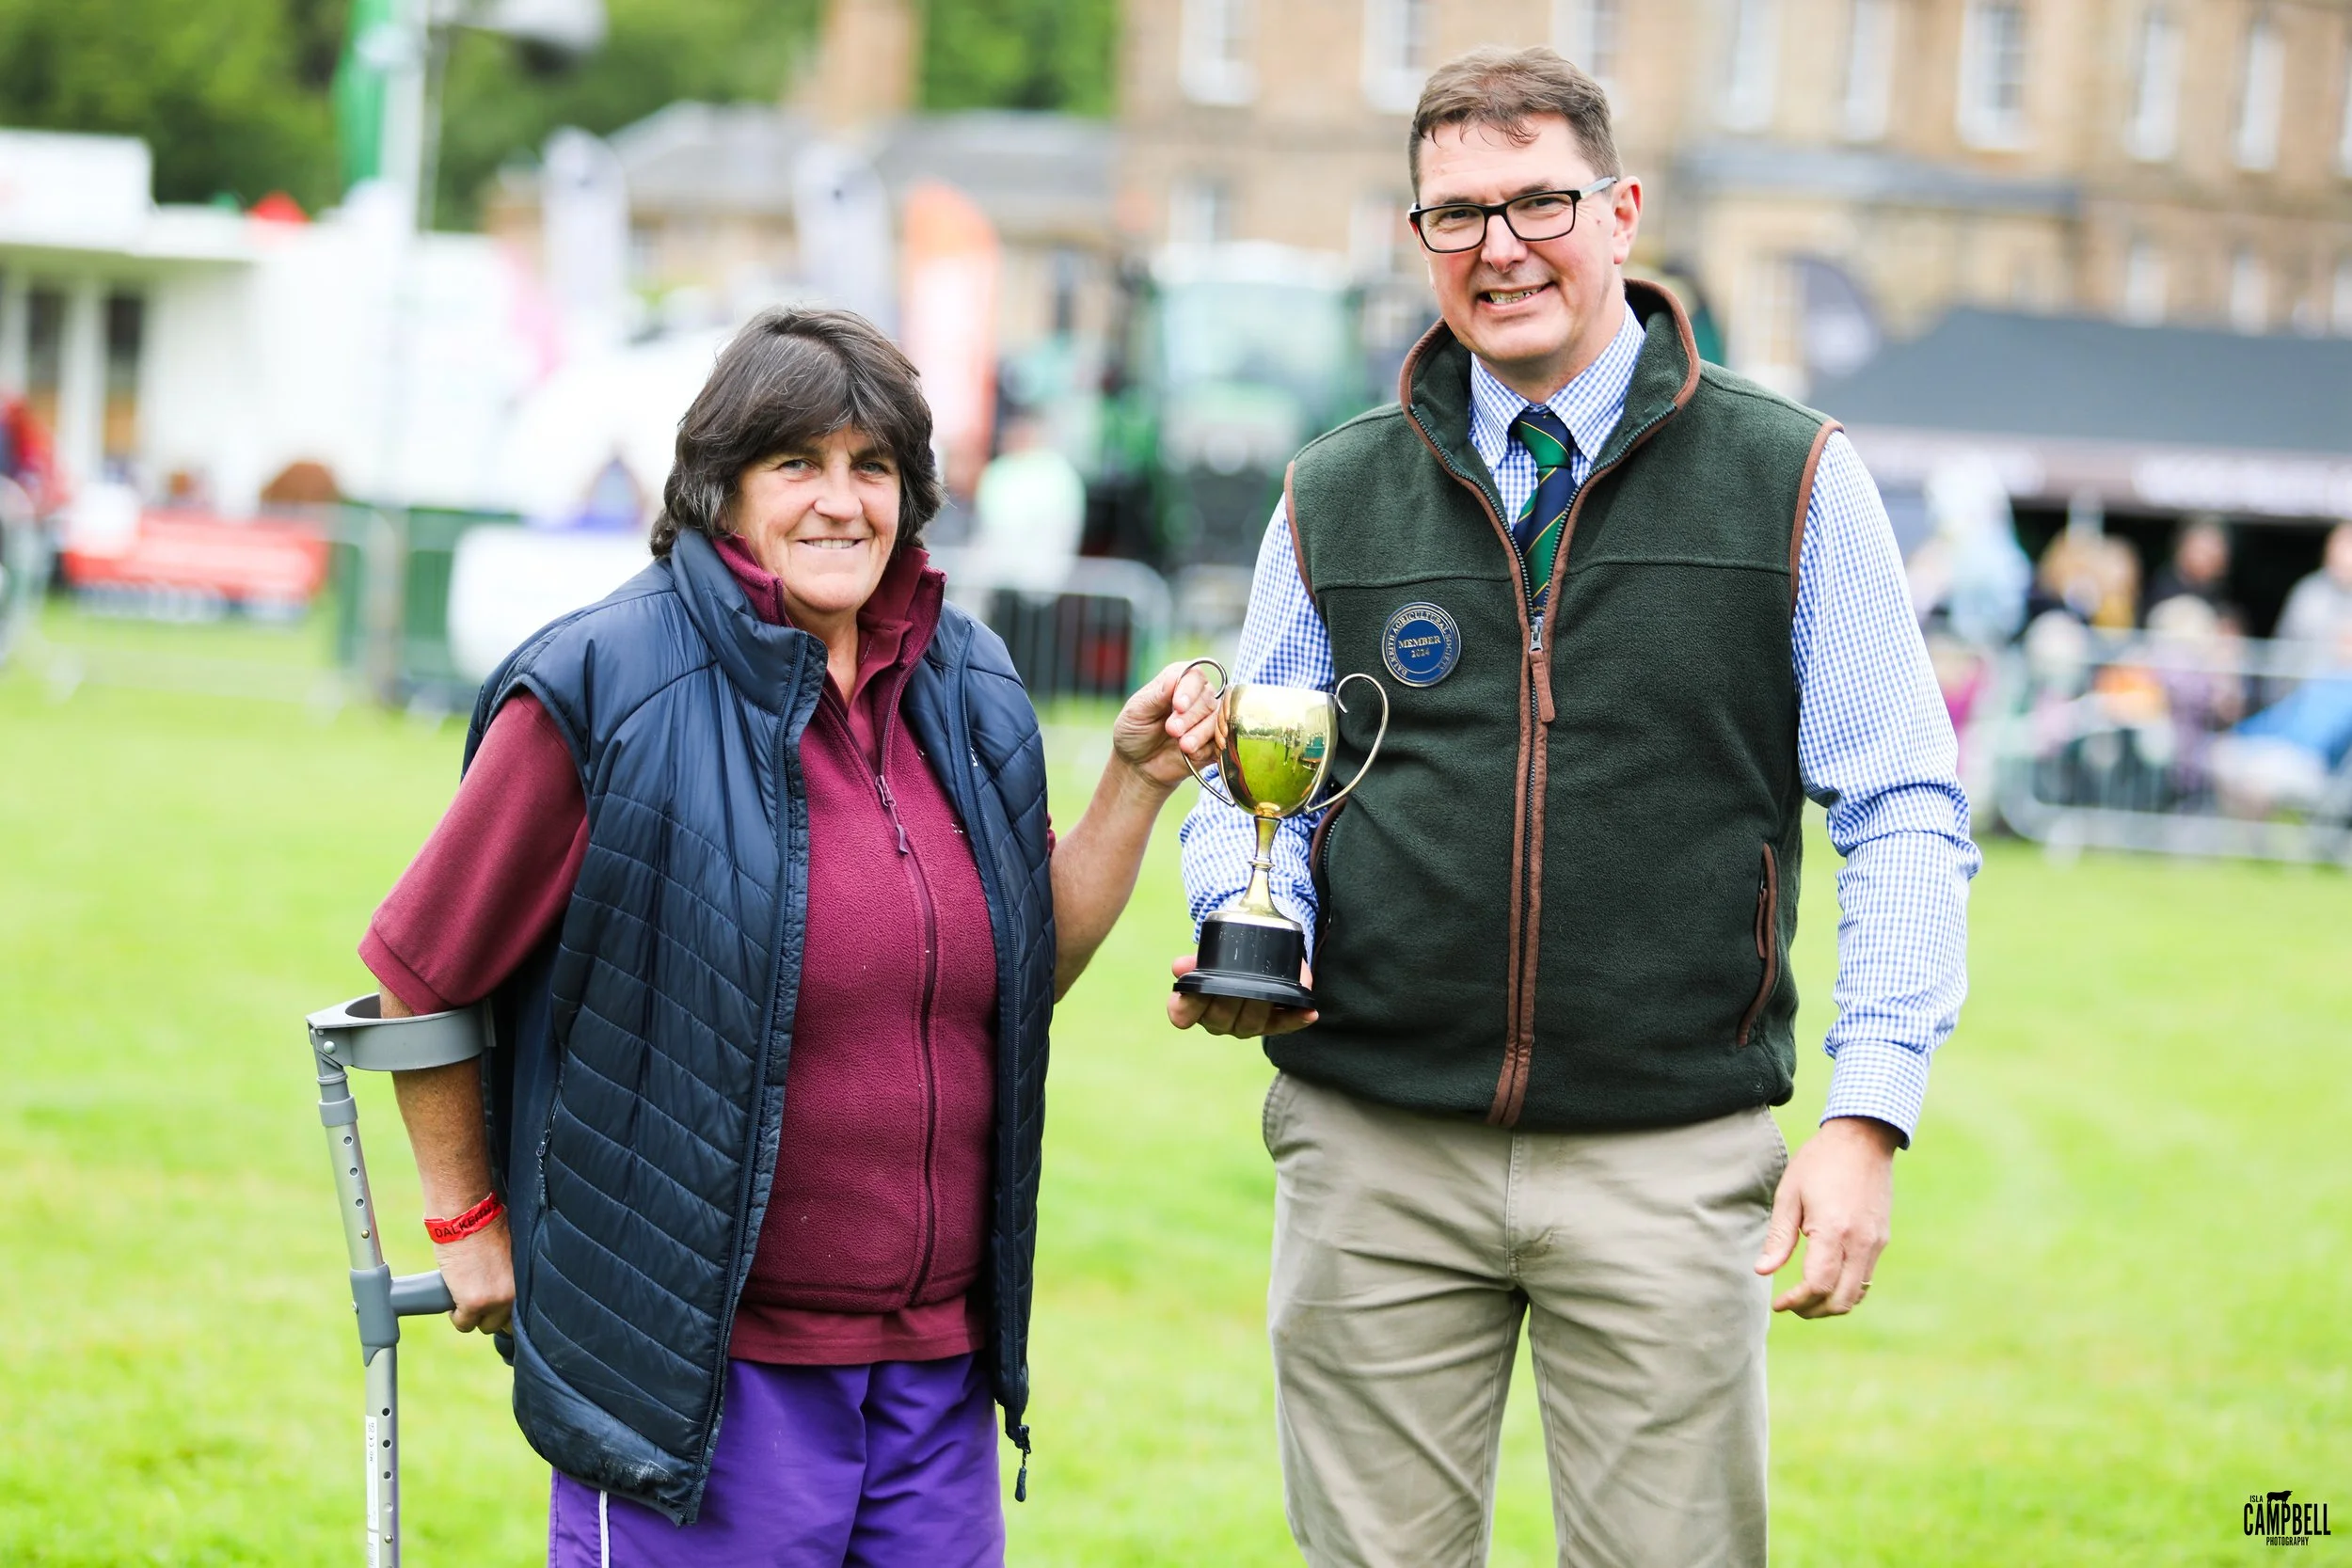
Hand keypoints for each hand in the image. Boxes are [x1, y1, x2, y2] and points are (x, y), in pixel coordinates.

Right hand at [434, 1215, 515, 1334]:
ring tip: (465, 1297)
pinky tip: (453, 1301)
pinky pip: (464, 1324)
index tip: (500, 1307)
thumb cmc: (487, 1224)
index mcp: (527, 1279)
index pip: (524, 1312)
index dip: (509, 1310)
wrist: (466, 1216)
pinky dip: (456, 1315)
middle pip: (505, 1323)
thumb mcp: (512, 1250)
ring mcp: (494, 1301)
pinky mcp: (472, 1304)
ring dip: (474, 1316)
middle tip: (480, 1300)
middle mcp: (515, 1294)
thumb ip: (513, 1271)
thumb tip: (509, 1280)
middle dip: (492, 1314)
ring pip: (484, 1326)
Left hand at [1111, 661, 1221, 789]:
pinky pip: (1221, 742)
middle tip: (1171, 730)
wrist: (1138, 765)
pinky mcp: (1213, 742)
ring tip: (1183, 746)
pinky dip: (1206, 749)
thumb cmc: (1134, 732)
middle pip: (1208, 698)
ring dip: (1200, 733)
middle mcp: (1196, 697)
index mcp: (1177, 682)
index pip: (1194, 676)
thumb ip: (1156, 696)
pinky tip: (1190, 755)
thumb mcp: (1137, 712)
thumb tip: (1173, 677)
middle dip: (1190, 716)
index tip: (1178, 706)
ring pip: (1217, 720)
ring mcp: (1206, 720)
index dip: (1190, 690)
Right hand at [1166, 954, 1318, 1036]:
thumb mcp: (1211, 953)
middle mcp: (1218, 1021)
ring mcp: (1245, 1025)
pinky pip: (1283, 1025)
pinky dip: (1296, 1019)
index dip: (1184, 1007)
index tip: (1186, 993)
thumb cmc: (1226, 956)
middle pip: (1219, 1019)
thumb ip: (1196, 958)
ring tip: (1269, 992)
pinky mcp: (1271, 1024)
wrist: (1254, 955)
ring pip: (1250, 1024)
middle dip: (1227, 1000)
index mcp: (1194, 1006)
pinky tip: (1309, 1013)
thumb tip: (1178, 967)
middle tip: (1235, 982)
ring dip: (1261, 1007)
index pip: (1182, 1014)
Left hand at [1754, 1115, 1898, 1317]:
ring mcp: (1875, 1243)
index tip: (1778, 1303)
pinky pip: (1866, 1277)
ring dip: (1832, 1303)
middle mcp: (1860, 1242)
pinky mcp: (1881, 1239)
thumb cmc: (1819, 1162)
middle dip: (1814, 1310)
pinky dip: (1846, 1288)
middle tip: (1791, 1305)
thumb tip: (1762, 1271)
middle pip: (1842, 1300)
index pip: (1818, 1285)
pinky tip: (1826, 1279)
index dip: (1797, 1302)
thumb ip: (1779, 1237)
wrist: (1863, 1139)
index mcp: (1833, 1230)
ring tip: (1806, 1296)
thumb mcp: (1789, 1194)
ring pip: (1857, 1294)